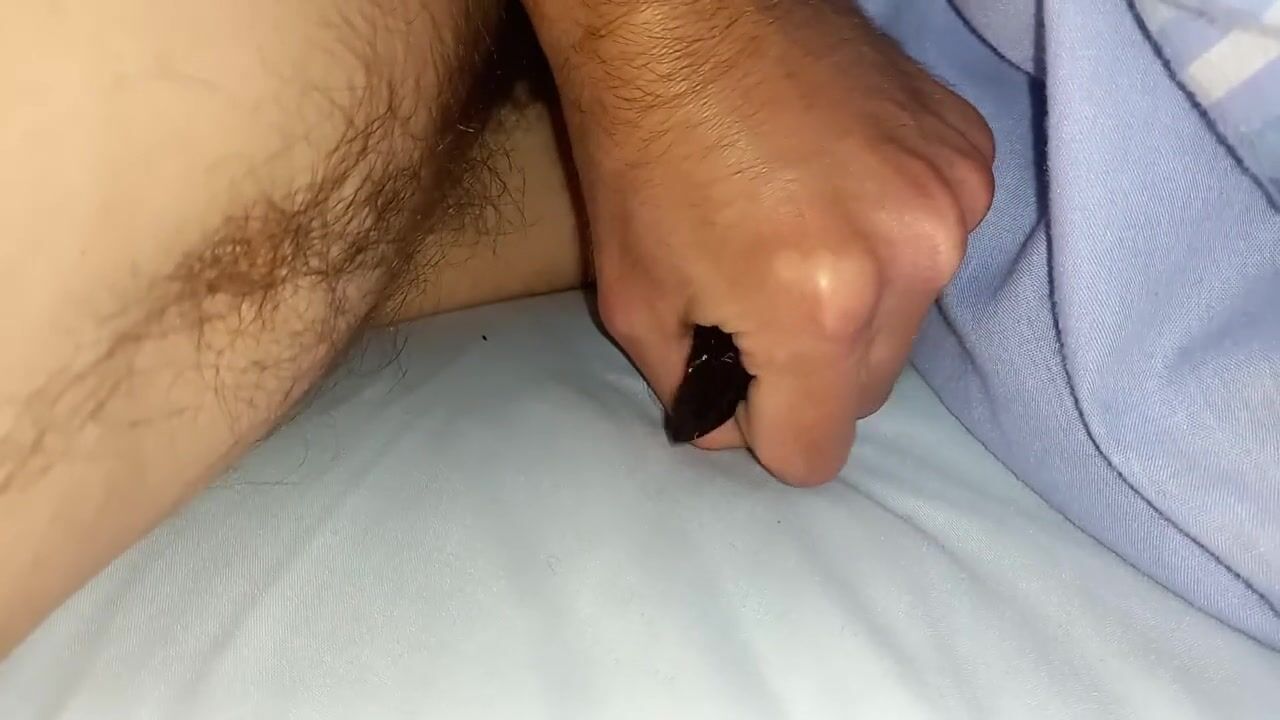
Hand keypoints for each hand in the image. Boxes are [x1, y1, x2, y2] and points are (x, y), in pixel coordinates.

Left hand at [533, 0, 993, 485]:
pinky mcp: (967, 150)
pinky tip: (834, 188)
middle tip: (757, 304)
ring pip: (909, 320)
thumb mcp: (635, 300)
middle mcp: (910, 263)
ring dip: (859, 306)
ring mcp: (951, 198)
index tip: (739, 382)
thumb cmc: (640, 150)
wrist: (682, 11)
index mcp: (820, 312)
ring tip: (798, 237)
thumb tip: (729, 427)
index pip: (818, 451)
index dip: (766, 428)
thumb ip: (690, 392)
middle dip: (811, 372)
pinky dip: (889, 237)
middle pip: (870, 391)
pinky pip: (934, 243)